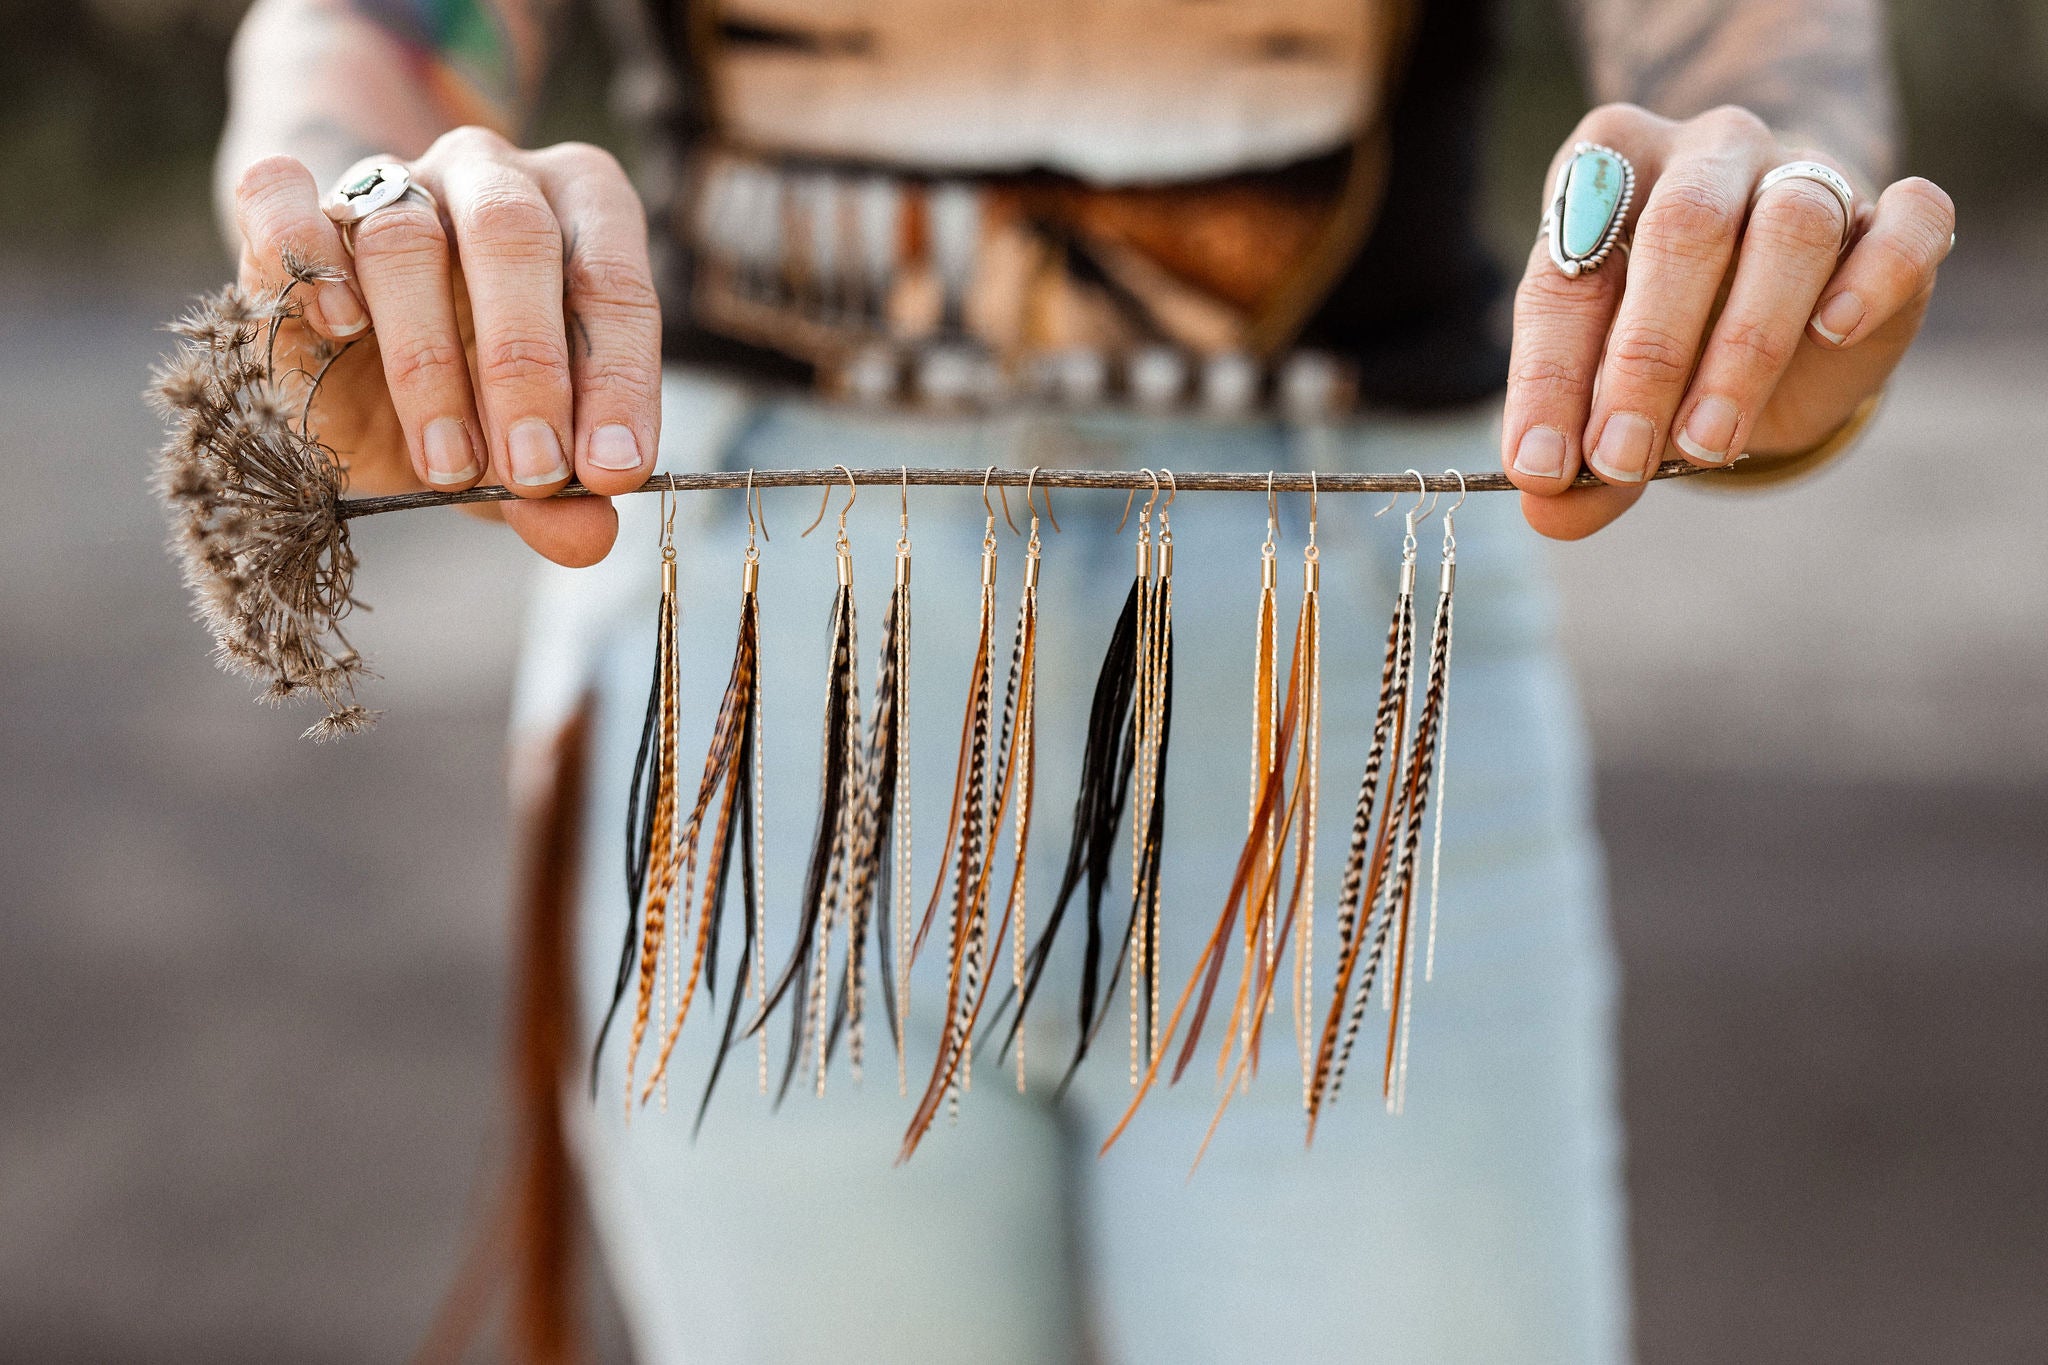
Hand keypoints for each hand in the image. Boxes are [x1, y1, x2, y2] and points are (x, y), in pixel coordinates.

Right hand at [231, 128, 660, 565]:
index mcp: (580, 212)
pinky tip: (341, 327)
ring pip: (405, 235)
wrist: (352, 351)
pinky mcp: (294, 202)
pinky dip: (307, 257)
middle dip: (529, 367)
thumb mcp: (518, 456)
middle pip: (515, 237)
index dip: (619, 380)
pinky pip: (284, 195)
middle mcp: (491, 178)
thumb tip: (590, 535)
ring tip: (449, 462)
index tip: (611, 472)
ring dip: (429, 361)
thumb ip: (558, 495)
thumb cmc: (469, 397)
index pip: (614, 281)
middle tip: (534, 473)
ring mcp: (390, 178)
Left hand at [1502, 103, 1953, 538]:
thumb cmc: (1665, 347)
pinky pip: (1907, 214)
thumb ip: (1576, 459)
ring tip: (1708, 440)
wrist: (1777, 309)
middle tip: (1624, 459)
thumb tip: (1549, 512)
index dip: (1549, 377)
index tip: (1543, 467)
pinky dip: (1875, 273)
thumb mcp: (1608, 401)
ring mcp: (1801, 167)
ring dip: (1745, 344)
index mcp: (1602, 175)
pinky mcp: (1887, 207)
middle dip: (1646, 359)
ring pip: (1790, 225)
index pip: (1565, 273)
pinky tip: (1833, 332)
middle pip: (1680, 231)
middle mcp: (1702, 153)